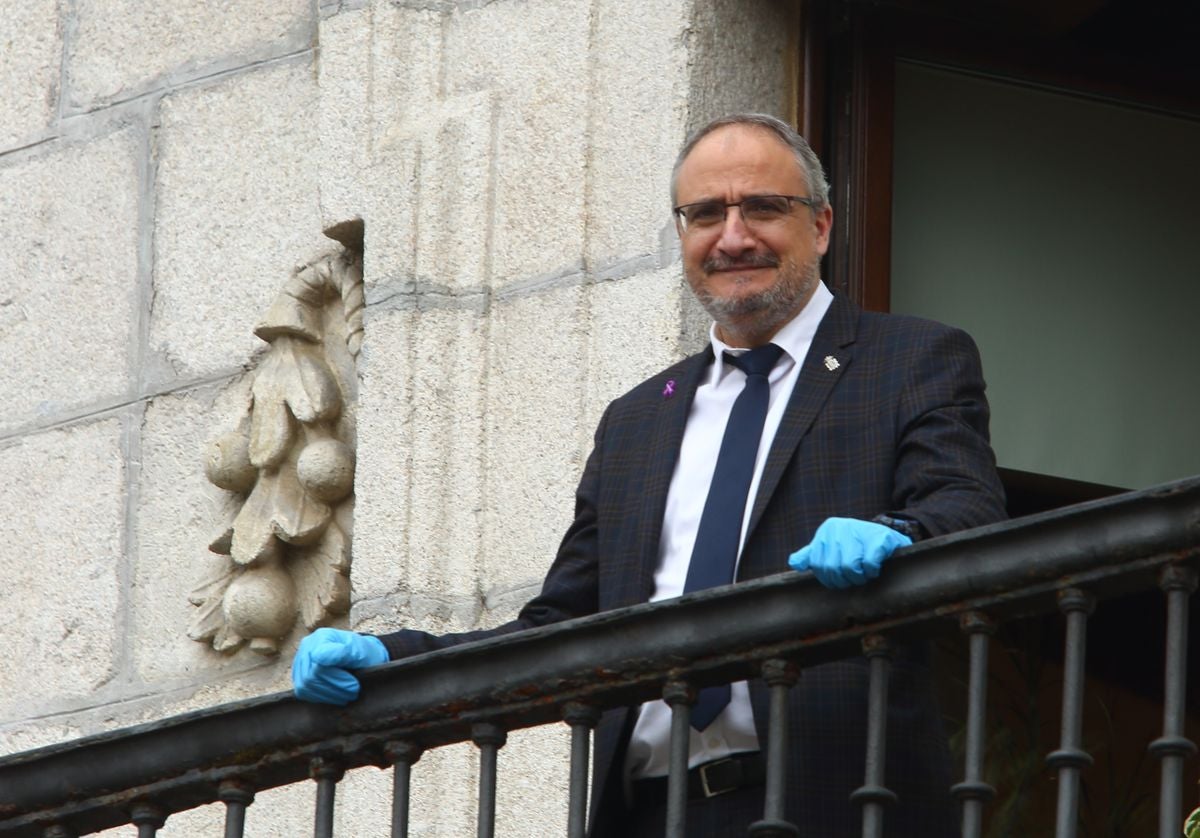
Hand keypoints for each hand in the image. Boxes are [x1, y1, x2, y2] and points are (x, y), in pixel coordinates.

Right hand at [292, 627, 388, 704]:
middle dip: (334, 690)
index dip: (336, 679)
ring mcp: (300, 659)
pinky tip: (334, 696)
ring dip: (327, 696)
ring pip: (304, 686)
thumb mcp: (359, 652)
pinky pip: (302, 691)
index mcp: (322, 637)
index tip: (354, 685)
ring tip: (346, 696)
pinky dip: (320, 697)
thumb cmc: (363, 654)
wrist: (361, 657)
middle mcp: (307, 646)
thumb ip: (342, 653)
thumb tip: (319, 657)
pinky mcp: (298, 674)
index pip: (319, 665)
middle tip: (353, 694)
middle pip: (310, 677)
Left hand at [788, 518, 911, 588]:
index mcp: (826, 530)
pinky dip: (872, 572)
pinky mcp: (879, 538)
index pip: (818, 565)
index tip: (841, 578)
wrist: (888, 539)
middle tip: (855, 577)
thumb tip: (794, 563)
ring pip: (850, 567)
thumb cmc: (857, 546)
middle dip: (845, 580)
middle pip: (833, 568)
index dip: (830, 579)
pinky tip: (875, 568)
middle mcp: (840, 527)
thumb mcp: (831, 547)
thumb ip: (812, 555)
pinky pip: (869, 564)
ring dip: (859, 577)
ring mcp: (859, 529)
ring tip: (864, 574)